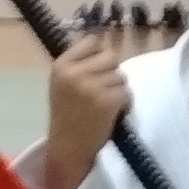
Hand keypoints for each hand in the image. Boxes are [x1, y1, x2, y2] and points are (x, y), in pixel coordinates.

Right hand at [44, 29, 128, 188]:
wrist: (68, 147)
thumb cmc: (68, 114)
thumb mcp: (64, 83)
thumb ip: (81, 63)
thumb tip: (106, 44)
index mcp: (61, 65)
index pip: (92, 41)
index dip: (100, 54)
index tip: (97, 69)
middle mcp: (74, 73)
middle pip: (111, 57)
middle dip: (111, 72)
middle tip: (103, 91)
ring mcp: (91, 87)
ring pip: (121, 76)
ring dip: (119, 89)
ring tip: (105, 105)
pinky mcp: (107, 101)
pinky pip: (127, 92)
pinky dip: (125, 103)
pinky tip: (112, 114)